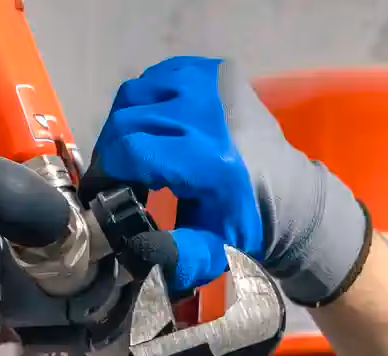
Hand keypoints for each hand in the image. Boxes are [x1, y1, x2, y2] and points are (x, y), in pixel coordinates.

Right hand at [87, 55, 370, 302]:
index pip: (132, 150)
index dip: (106, 171)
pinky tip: (155, 127)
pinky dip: (147, 101)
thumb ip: (175, 252)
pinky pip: (157, 77)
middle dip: (112, 151)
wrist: (287, 193)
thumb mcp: (210, 247)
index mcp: (210, 159)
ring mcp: (210, 83)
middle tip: (114, 176)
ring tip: (133, 152)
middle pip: (127, 120)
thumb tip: (137, 249)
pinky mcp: (212, 70)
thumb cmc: (243, 223)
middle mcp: (208, 113)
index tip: (100, 191)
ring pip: (136, 94)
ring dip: (126, 123)